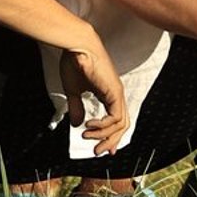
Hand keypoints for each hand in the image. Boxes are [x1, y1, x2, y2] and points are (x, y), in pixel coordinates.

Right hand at [58, 38, 127, 153]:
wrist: (77, 45)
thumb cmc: (74, 63)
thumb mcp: (73, 91)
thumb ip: (77, 107)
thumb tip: (76, 124)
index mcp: (109, 94)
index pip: (117, 120)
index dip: (110, 136)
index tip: (99, 147)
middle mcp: (116, 95)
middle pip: (122, 126)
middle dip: (109, 141)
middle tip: (96, 151)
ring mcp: (117, 93)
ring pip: (121, 124)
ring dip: (105, 136)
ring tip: (87, 137)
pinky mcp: (114, 92)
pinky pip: (115, 117)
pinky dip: (104, 126)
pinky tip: (89, 125)